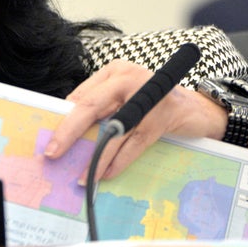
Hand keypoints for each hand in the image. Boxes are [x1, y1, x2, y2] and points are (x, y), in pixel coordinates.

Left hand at [44, 59, 228, 181]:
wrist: (196, 108)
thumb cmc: (153, 100)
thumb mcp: (124, 93)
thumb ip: (100, 102)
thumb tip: (68, 122)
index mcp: (115, 71)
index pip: (83, 95)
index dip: (65, 118)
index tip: (51, 137)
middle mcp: (128, 80)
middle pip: (91, 107)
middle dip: (69, 133)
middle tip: (53, 152)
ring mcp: (146, 100)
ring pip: (112, 132)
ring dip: (96, 158)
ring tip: (82, 175)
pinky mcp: (160, 121)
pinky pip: (133, 145)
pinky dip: (118, 162)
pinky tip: (106, 174)